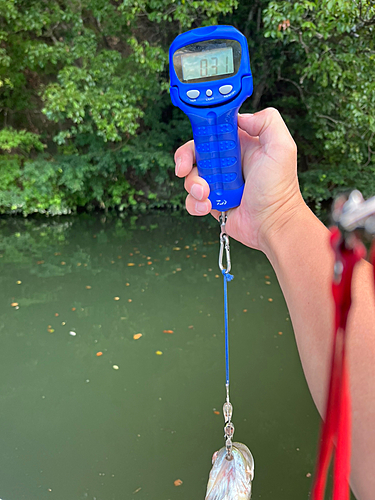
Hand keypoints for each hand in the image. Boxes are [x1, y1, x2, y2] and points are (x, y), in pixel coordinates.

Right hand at [174, 108, 305, 253]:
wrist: (272, 224)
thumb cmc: (279, 190)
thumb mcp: (282, 147)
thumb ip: (267, 122)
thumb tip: (240, 117)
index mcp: (241, 144)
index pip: (213, 128)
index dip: (201, 129)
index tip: (198, 138)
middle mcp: (227, 161)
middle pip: (194, 151)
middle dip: (187, 159)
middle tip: (185, 168)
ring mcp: (218, 182)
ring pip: (190, 176)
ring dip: (193, 184)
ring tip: (207, 194)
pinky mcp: (212, 200)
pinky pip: (191, 198)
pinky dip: (195, 203)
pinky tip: (209, 206)